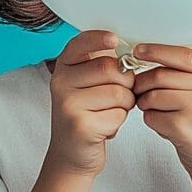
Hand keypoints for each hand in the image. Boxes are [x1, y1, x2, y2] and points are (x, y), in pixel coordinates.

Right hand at [45, 29, 135, 175]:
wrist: (71, 152)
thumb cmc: (87, 113)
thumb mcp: (87, 84)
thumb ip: (103, 65)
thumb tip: (130, 53)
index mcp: (63, 67)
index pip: (80, 44)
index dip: (99, 38)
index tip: (114, 39)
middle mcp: (61, 83)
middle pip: (110, 68)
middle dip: (126, 82)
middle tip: (120, 94)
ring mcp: (68, 105)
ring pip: (118, 92)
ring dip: (125, 103)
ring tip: (110, 111)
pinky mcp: (80, 126)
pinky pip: (117, 114)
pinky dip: (119, 121)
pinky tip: (105, 126)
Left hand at [130, 43, 191, 173]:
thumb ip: (185, 72)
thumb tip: (146, 53)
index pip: (182, 54)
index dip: (156, 50)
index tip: (137, 50)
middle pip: (161, 75)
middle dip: (142, 82)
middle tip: (138, 90)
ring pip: (153, 96)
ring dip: (144, 102)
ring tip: (152, 109)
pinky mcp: (183, 128)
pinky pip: (151, 116)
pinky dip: (150, 120)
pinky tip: (163, 125)